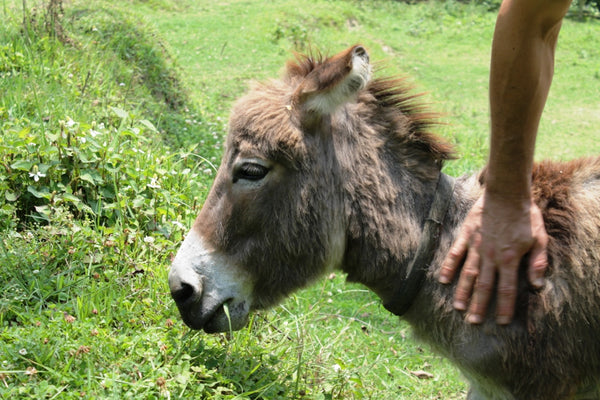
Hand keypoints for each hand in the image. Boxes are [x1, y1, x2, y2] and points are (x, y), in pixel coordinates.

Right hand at [439, 191, 547, 323]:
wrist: (506, 193)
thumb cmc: (525, 216)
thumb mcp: (539, 239)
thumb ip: (537, 262)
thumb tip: (536, 285)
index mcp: (510, 258)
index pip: (507, 288)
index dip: (505, 307)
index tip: (502, 322)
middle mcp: (491, 256)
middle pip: (484, 286)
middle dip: (479, 306)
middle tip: (474, 322)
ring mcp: (476, 246)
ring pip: (468, 273)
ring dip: (463, 292)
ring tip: (458, 308)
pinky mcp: (467, 235)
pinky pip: (456, 253)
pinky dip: (449, 267)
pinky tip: (443, 279)